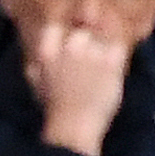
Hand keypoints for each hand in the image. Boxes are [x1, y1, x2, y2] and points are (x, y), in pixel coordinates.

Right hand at [26, 23, 129, 155]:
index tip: (70, 47)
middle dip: (87, 43)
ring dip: (103, 49)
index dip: (64, 36)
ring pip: (102, 36)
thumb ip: (36, 62)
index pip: (55, 28)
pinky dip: (118, 55)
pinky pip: (119, 46)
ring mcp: (92, 52)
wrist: (74, 127)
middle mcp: (69, 46)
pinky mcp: (111, 61)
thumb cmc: (53, 109)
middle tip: (91, 61)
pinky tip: (113, 68)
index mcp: (48, 51)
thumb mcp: (35, 81)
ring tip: (101, 68)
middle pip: (82, 31)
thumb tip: (39, 52)